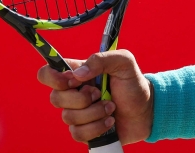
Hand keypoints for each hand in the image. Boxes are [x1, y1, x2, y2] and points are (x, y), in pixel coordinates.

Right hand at [37, 50, 153, 144]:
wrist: (147, 110)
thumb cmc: (133, 83)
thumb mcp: (123, 62)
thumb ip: (100, 60)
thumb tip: (76, 75)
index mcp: (77, 73)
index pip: (47, 73)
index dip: (53, 78)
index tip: (73, 82)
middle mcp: (73, 93)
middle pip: (55, 99)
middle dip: (81, 99)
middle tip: (100, 94)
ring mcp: (78, 113)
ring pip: (68, 118)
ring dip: (94, 113)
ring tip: (111, 107)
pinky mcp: (85, 131)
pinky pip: (78, 134)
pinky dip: (96, 128)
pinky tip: (110, 121)